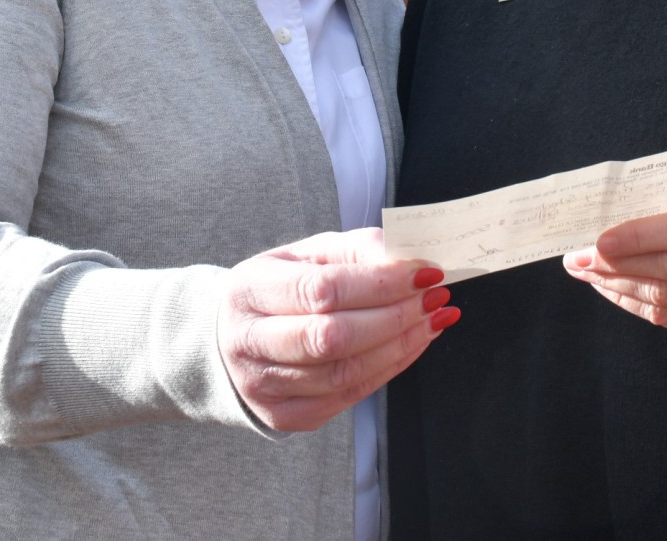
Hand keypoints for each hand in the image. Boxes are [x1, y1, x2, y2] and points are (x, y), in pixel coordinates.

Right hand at [219, 228, 458, 432]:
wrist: (231, 338)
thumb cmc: (279, 288)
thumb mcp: (307, 254)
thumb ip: (356, 249)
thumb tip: (407, 259)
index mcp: (249, 290)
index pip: (321, 290)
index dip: (381, 283)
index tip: (425, 272)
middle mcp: (247, 342)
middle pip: (332, 337)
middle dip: (396, 317)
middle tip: (435, 297)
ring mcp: (263, 386)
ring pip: (344, 373)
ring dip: (400, 346)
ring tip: (432, 320)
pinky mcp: (284, 416)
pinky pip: (347, 397)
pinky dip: (388, 370)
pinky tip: (410, 346)